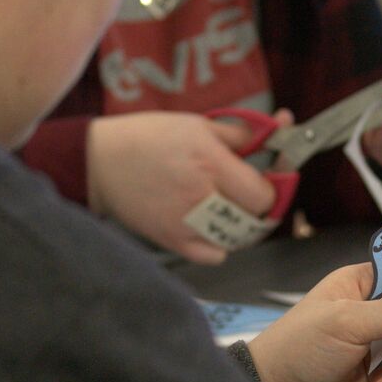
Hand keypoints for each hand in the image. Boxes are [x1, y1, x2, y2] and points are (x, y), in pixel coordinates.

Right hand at [87, 109, 292, 264]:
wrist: (100, 162)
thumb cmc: (150, 137)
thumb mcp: (198, 125)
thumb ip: (243, 133)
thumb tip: (282, 126)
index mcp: (210, 162)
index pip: (264, 194)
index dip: (275, 187)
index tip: (271, 179)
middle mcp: (201, 196)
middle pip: (256, 219)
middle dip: (262, 206)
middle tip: (253, 193)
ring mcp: (187, 224)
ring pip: (239, 240)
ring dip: (244, 226)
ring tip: (233, 207)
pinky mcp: (172, 242)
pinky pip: (214, 255)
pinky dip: (220, 244)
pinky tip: (211, 225)